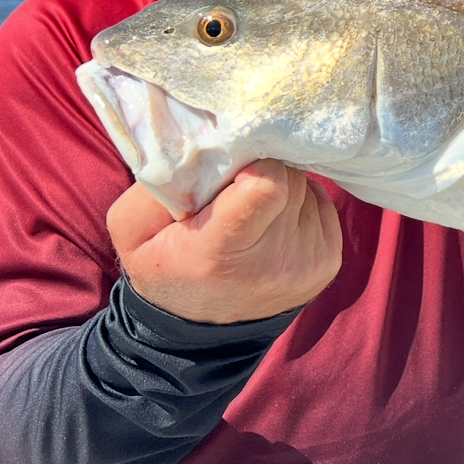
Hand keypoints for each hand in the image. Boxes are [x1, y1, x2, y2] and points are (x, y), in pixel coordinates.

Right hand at [107, 160, 342, 323]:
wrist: (202, 325)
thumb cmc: (165, 264)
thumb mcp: (133, 226)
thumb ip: (163, 177)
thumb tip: (212, 138)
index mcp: (222, 251)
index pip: (267, 184)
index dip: (252, 164)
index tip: (234, 170)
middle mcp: (274, 262)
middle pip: (287, 177)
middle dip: (263, 170)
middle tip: (236, 190)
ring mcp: (307, 264)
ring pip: (306, 186)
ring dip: (282, 187)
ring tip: (253, 211)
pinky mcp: (329, 262)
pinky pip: (322, 202)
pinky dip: (299, 203)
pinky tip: (274, 222)